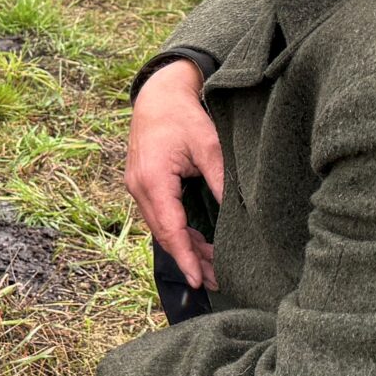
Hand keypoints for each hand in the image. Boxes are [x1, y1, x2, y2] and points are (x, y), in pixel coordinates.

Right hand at [125, 59, 221, 291]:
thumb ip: (220, 180)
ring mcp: (137, 187)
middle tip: (215, 281)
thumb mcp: (208, 145)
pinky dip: (178, 232)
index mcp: (153, 180)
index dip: (186, 257)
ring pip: (161, 228)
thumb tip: (238, 214)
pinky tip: (197, 245)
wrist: (158, 94)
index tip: (199, 279)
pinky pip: (159, 216)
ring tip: (211, 268)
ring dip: (185, 247)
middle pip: (164, 234)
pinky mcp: (143, 185)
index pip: (170, 229)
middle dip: (189, 259)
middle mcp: (139, 188)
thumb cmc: (182, 116)